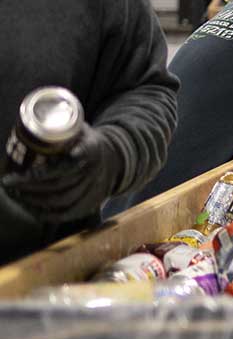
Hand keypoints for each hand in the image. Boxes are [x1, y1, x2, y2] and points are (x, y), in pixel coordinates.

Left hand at [0, 124, 124, 221]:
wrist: (115, 159)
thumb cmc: (85, 142)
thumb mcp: (78, 127)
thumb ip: (59, 125)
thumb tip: (29, 124)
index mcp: (91, 149)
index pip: (67, 163)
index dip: (40, 173)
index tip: (16, 175)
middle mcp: (94, 171)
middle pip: (59, 184)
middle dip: (29, 186)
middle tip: (8, 182)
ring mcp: (94, 189)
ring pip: (62, 200)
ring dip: (34, 200)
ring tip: (15, 194)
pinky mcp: (92, 203)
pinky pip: (68, 214)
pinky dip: (47, 214)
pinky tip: (30, 208)